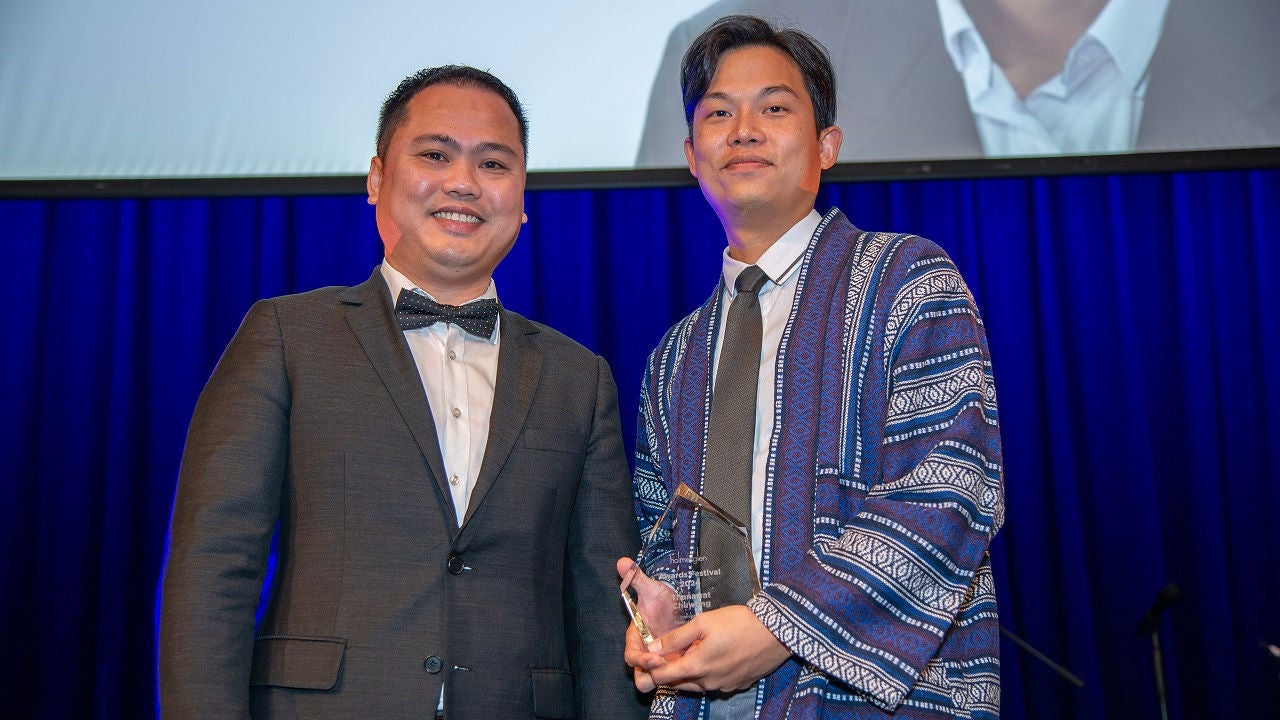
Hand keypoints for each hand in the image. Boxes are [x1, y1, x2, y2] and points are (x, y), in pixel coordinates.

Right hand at [616, 557, 682, 691]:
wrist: (680, 606)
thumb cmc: (662, 598)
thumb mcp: (652, 588)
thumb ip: (637, 578)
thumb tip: (622, 562)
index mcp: (635, 638)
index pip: (631, 656)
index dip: (640, 660)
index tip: (654, 659)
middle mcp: (644, 652)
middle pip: (640, 676)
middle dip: (651, 675)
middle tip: (668, 667)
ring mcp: (658, 660)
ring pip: (654, 680)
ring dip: (664, 678)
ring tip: (681, 669)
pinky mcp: (672, 664)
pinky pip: (672, 677)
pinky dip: (679, 675)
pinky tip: (693, 666)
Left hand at [644, 605, 790, 692]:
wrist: (777, 631)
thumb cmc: (739, 622)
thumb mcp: (704, 622)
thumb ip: (677, 637)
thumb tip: (654, 647)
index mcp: (697, 666)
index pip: (663, 676)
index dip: (651, 668)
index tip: (648, 656)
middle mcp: (709, 682)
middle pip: (679, 682)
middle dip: (670, 670)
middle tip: (669, 652)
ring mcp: (724, 685)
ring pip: (697, 683)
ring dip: (689, 672)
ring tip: (691, 652)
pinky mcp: (737, 684)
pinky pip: (715, 682)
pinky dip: (708, 672)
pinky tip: (714, 656)